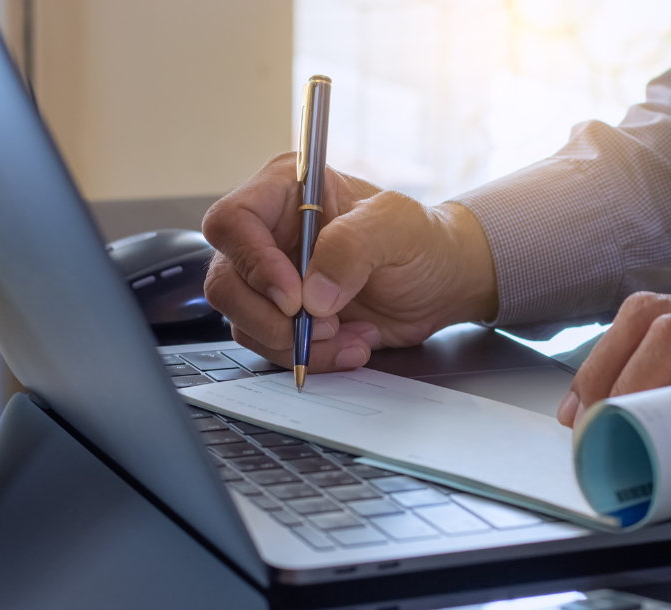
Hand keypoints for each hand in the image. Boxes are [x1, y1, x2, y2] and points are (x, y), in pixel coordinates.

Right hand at [202, 153, 497, 370]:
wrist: (442, 284)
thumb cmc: (423, 241)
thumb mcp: (398, 227)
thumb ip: (353, 246)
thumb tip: (312, 294)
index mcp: (286, 191)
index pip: (233, 222)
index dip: (254, 264)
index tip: (294, 297)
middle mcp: (269, 234)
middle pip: (227, 281)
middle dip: (272, 318)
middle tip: (324, 326)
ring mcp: (273, 280)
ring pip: (244, 322)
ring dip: (296, 343)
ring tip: (348, 335)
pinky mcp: (285, 318)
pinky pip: (272, 347)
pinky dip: (310, 357)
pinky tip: (351, 344)